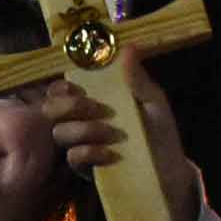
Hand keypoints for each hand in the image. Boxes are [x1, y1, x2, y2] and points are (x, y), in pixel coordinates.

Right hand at [47, 48, 200, 220]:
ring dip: (84, 130)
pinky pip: (73, 157)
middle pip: (51, 109)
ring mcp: (82, 147)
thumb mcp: (154, 103)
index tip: (74, 86)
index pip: (62, 90)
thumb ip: (138, 80)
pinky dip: (90, 152)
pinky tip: (111, 154)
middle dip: (68, 105)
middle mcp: (83, 122)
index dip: (61, 86)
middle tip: (94, 108)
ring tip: (111, 134)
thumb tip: (128, 48)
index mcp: (95, 102)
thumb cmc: (160, 134)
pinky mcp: (86, 170)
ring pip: (60, 133)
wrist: (169, 172)